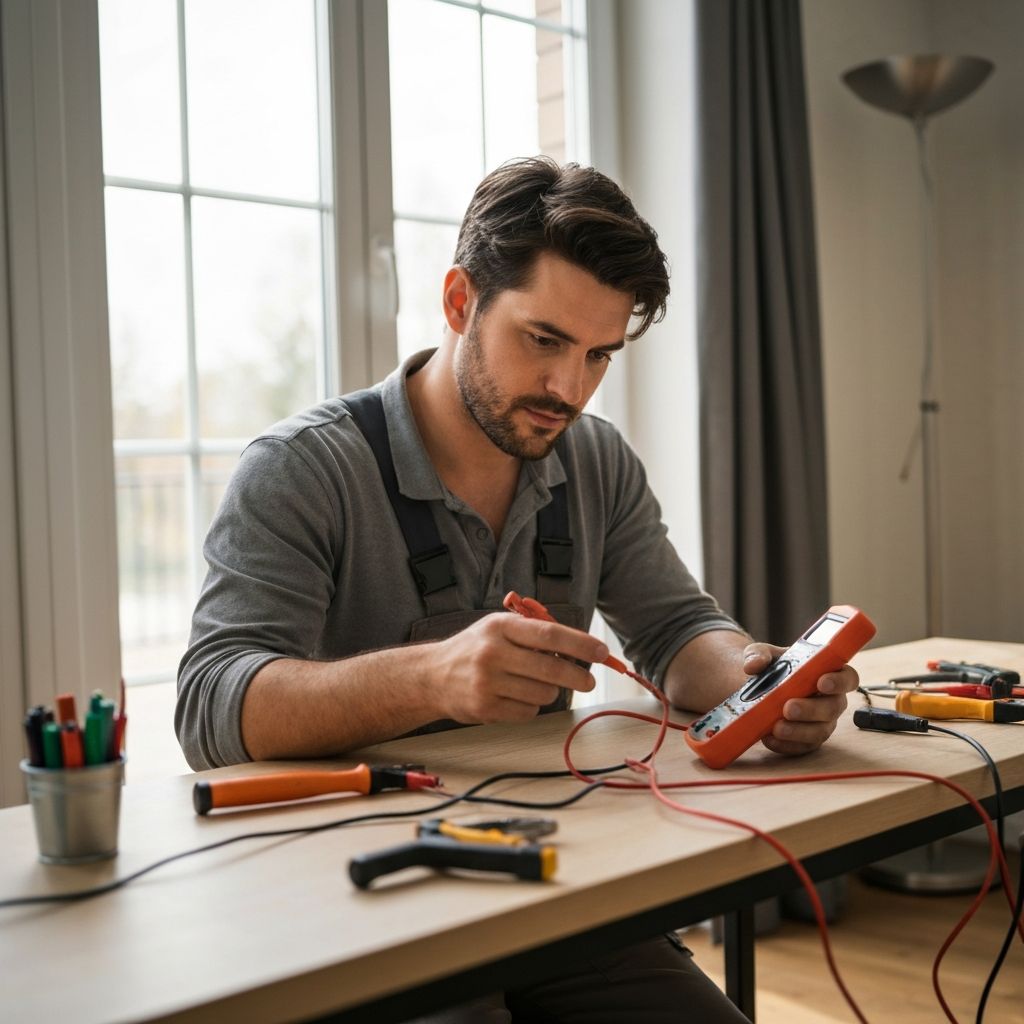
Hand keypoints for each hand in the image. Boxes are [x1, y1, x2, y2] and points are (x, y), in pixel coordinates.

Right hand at [429, 613, 605, 724]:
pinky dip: (531, 706)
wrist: (432, 676)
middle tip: (588, 680)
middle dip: (578, 677)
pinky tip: (516, 696)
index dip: (580, 644)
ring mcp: (488, 683)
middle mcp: (492, 653)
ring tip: (536, 684)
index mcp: (499, 627)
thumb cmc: (474, 648)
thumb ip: (532, 632)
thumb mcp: (497, 627)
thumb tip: (579, 647)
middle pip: (551, 669)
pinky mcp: (486, 709)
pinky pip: (528, 712)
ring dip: (549, 692)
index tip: (601, 652)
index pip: (549, 634)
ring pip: (543, 694)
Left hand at [740, 643, 859, 756]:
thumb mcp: (762, 654)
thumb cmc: (770, 668)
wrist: (756, 690)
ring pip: (820, 731)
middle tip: (789, 708)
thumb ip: (758, 654)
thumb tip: (753, 665)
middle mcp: (831, 700)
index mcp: (827, 673)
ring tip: (777, 727)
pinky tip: (769, 738)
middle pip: (833, 707)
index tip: (822, 682)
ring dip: (799, 731)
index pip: (848, 677)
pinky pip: (802, 747)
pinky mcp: (808, 740)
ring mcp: (821, 722)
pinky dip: (785, 744)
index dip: (839, 681)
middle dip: (811, 709)